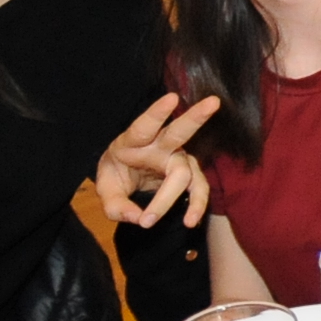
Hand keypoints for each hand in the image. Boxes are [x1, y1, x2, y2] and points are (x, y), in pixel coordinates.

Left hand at [97, 91, 217, 229]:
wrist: (127, 177)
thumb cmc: (117, 176)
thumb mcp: (106, 190)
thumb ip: (116, 206)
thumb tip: (139, 218)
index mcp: (134, 141)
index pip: (145, 125)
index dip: (158, 113)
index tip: (171, 98)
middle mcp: (160, 145)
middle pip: (180, 132)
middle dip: (196, 117)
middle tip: (214, 102)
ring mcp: (178, 158)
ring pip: (190, 172)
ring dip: (193, 197)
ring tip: (189, 221)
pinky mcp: (189, 173)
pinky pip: (197, 189)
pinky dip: (196, 206)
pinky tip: (190, 221)